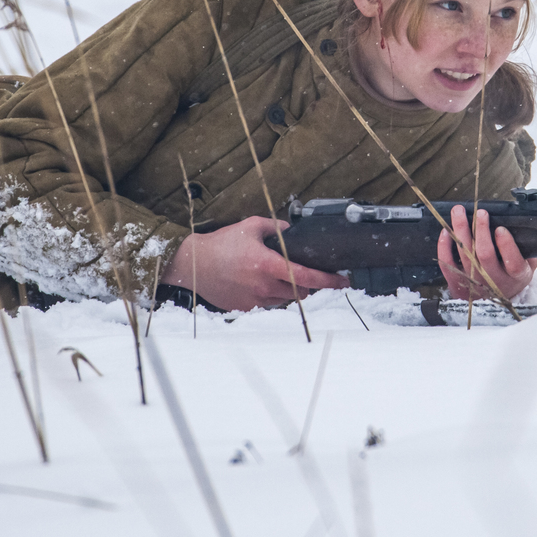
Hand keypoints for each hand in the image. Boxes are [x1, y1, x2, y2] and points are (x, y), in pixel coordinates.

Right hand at [162, 216, 344, 311]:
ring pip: (285, 299)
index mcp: (267, 265)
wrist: (193, 264)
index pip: (306, 276)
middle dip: (307, 282)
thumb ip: (277, 228)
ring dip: (288, 289)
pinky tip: (258, 282)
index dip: (329, 280)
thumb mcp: (251, 227)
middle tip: (303, 271)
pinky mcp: (246, 309)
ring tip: (273, 273)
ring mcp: (255, 300)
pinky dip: (271, 294)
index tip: (343, 281)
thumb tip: (294, 231)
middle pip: (300, 291)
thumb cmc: (221, 244)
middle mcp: (263, 286)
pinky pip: (268, 304)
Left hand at [436, 205, 536, 302]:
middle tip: (480, 213)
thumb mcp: (528, 265)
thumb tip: (519, 227)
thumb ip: (526, 250)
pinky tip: (446, 231)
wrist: (496, 301)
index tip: (500, 228)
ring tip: (459, 211)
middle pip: (485, 254)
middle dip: (481, 230)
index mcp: (515, 276)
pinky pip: (447, 263)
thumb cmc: (511, 276)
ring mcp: (474, 282)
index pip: (513, 262)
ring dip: (461, 230)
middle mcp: (494, 280)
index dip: (506, 245)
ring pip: (465, 254)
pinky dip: (444, 246)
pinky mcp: (457, 283)